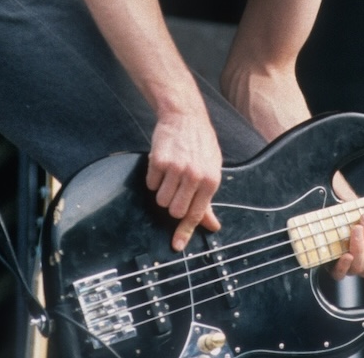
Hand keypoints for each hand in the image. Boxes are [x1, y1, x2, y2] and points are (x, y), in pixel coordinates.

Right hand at [145, 116, 223, 251]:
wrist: (185, 117)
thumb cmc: (201, 146)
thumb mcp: (212, 170)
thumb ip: (207, 200)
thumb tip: (212, 226)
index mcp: (211, 180)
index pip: (196, 213)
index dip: (185, 231)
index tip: (176, 245)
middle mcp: (195, 175)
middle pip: (175, 211)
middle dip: (173, 205)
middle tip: (177, 189)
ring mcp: (176, 168)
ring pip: (161, 200)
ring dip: (163, 191)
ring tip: (171, 175)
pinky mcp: (159, 161)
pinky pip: (151, 184)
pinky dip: (154, 178)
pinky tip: (163, 165)